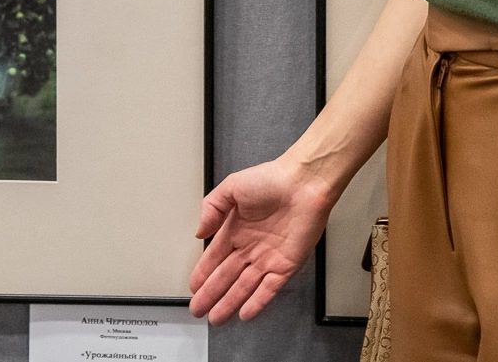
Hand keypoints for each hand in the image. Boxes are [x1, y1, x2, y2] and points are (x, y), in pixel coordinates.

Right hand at [188, 156, 334, 322]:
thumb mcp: (231, 187)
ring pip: (244, 287)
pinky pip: (269, 289)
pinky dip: (257, 302)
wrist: (304, 183)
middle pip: (226, 277)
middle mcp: (250, 246)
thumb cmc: (272, 179)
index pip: (215, 258)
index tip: (194, 287)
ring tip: (216, 317)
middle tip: (198, 310)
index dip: (203, 274)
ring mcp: (268, 258)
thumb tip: (199, 232)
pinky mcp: (286, 265)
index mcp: (236, 229)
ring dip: (229, 303)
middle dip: (211, 295)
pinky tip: (245, 313)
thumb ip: (211, 209)